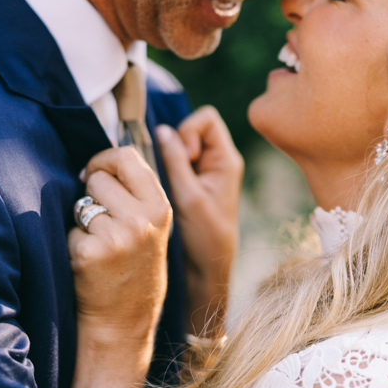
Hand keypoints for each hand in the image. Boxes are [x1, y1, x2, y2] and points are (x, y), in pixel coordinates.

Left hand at [63, 147, 171, 387]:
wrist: (123, 329)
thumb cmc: (134, 276)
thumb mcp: (151, 231)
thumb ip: (136, 195)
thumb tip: (101, 161)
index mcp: (161, 208)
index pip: (126, 156)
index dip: (105, 161)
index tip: (94, 174)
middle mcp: (143, 219)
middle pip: (99, 177)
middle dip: (91, 195)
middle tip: (100, 224)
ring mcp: (117, 235)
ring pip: (82, 203)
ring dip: (81, 222)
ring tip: (98, 248)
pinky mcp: (90, 252)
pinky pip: (69, 231)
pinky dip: (72, 246)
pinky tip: (87, 267)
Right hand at [156, 107, 243, 337]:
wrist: (207, 268)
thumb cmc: (204, 237)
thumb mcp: (188, 197)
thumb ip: (174, 161)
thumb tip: (162, 130)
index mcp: (226, 160)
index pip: (207, 119)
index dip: (189, 130)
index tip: (184, 157)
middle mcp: (218, 161)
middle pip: (192, 128)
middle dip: (176, 143)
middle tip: (171, 171)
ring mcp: (205, 172)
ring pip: (181, 145)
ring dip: (168, 158)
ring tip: (166, 183)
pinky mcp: (193, 182)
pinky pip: (176, 162)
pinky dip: (166, 168)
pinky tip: (163, 189)